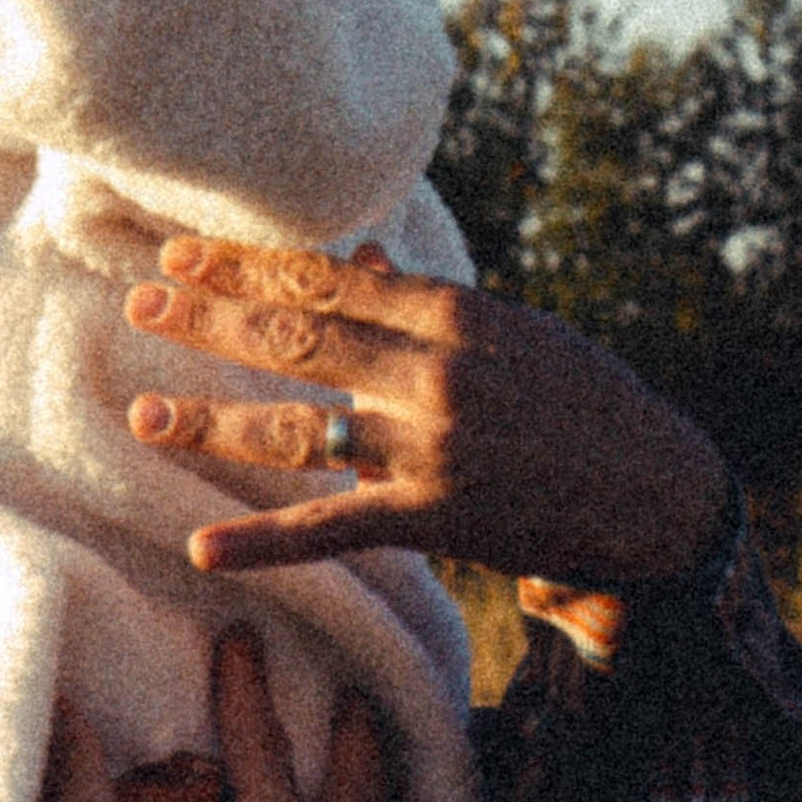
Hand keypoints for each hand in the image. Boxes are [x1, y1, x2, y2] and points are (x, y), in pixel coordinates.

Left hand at [124, 239, 728, 588]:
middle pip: (299, 338)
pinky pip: (331, 527)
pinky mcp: (434, 518)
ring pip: (298, 430)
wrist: (661, 493)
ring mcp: (432, 447)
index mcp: (454, 315)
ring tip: (141, 416)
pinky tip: (201, 545)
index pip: (328, 280)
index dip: (248, 267)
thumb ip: (424, 303)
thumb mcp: (515, 333)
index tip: (183, 255)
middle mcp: (436, 372)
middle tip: (141, 305)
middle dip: (213, 319)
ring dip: (212, 423)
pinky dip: (263, 540)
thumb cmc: (584, 403)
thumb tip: (353, 255)